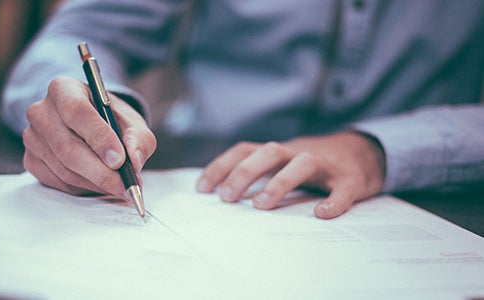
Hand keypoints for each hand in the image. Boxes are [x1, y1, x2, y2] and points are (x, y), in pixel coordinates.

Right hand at [23, 77, 155, 198]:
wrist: (95, 126)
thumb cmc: (113, 121)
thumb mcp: (133, 123)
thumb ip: (138, 139)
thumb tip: (134, 161)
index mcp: (64, 89)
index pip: (77, 112)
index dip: (99, 138)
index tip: (120, 160)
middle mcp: (42, 111)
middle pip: (68, 147)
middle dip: (101, 172)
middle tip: (125, 185)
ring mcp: (32, 137)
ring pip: (64, 169)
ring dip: (96, 183)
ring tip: (120, 186)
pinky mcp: (31, 160)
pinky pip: (58, 182)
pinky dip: (84, 188)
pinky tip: (100, 184)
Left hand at [196, 131, 385, 217]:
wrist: (363, 151)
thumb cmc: (315, 163)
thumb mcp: (284, 162)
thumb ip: (261, 173)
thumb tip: (225, 194)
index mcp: (280, 152)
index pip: (245, 150)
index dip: (222, 166)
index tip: (202, 188)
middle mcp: (299, 153)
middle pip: (269, 152)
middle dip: (244, 172)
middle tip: (227, 198)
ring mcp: (326, 164)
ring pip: (302, 164)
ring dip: (280, 182)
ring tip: (262, 205)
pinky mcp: (351, 178)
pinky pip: (343, 188)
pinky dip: (334, 201)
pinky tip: (322, 214)